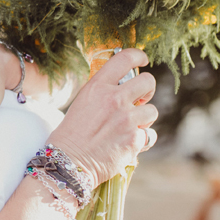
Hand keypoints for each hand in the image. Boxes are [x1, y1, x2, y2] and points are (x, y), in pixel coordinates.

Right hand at [46, 49, 157, 185]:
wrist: (68, 164)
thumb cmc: (70, 136)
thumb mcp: (81, 105)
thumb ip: (102, 94)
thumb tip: (123, 89)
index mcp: (97, 87)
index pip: (124, 58)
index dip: (138, 56)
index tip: (143, 61)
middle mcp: (114, 99)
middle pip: (148, 82)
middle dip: (147, 91)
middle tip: (140, 100)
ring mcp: (126, 119)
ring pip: (152, 111)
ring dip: (144, 119)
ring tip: (128, 128)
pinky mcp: (135, 139)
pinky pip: (150, 135)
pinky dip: (142, 140)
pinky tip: (128, 144)